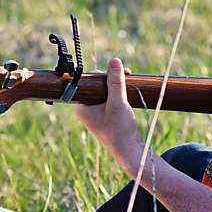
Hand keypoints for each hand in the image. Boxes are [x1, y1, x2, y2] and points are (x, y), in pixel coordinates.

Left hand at [76, 57, 144, 174]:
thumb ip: (116, 82)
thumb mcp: (118, 103)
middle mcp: (86, 108)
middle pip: (97, 84)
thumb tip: (114, 61)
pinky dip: (119, 92)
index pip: (88, 82)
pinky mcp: (106, 113)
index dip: (102, 74)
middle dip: (112, 78)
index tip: (116, 71)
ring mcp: (96, 111)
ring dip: (117, 84)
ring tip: (128, 80)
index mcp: (82, 106)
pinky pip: (110, 97)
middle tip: (125, 74)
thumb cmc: (120, 130)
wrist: (130, 151)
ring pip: (105, 89)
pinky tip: (128, 91)